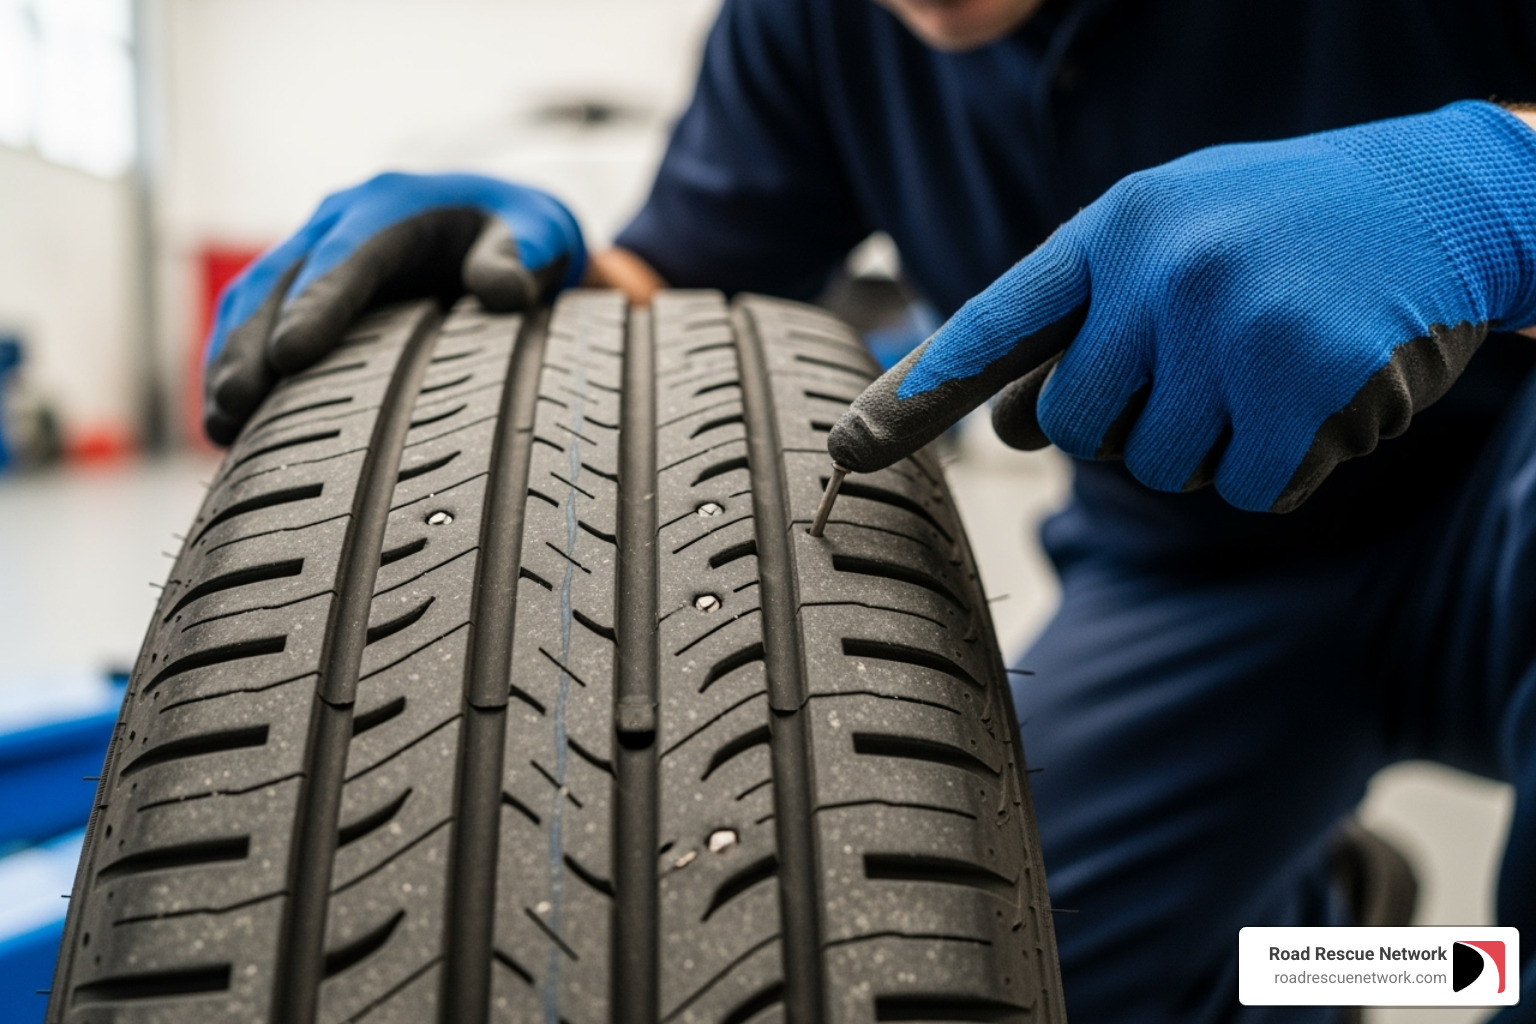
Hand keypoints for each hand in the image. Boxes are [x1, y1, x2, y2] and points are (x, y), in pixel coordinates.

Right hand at [202, 172, 583, 443]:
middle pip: (280, 283)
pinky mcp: (300, 288)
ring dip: (229, 360)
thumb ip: (524, 255)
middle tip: (232, 404)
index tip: (291, 354)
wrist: (500, 223)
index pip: (344, 257)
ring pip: (253, 303)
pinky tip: (224, 425)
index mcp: (388, 207)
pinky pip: (254, 323)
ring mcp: (311, 253)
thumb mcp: (539, 234)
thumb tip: (504, 290)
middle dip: (250, 342)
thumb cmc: (521, 235)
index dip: (315, 305)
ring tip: (217, 425)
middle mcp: (336, 223)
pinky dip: (234, 366)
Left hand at [829, 101, 1535, 511]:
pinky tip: (1318, 389)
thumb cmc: (1282, 227)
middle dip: (1127, 421)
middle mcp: (1164, 272)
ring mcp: (1236, 328)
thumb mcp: (1170, 232)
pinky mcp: (1310, 386)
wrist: (1447, 197)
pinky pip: (1250, 488)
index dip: (918, 392)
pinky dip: (1282, 462)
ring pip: (1163, 469)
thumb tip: (998, 422)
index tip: (847, 446)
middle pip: (1074, 429)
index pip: (993, 322)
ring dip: (1210, 442)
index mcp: (1117, 227)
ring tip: (1268, 358)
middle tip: (1200, 362)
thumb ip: (1083, 317)